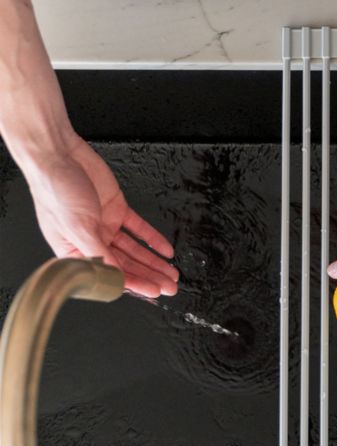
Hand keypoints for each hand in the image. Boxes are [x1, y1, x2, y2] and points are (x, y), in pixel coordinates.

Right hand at [25, 135, 177, 296]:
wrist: (59, 155)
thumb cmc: (55, 189)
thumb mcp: (77, 226)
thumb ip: (98, 252)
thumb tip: (114, 276)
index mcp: (74, 251)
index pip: (109, 274)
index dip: (133, 284)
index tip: (153, 291)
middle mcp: (91, 241)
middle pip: (126, 265)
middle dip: (149, 277)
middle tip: (170, 287)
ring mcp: (105, 226)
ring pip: (135, 250)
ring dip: (154, 262)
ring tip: (172, 273)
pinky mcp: (116, 210)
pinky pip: (139, 229)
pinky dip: (153, 239)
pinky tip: (166, 250)